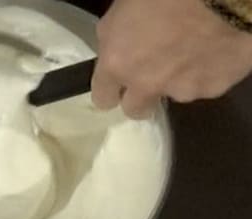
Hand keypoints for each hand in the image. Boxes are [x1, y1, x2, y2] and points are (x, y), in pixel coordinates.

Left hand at [91, 0, 251, 118]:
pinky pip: (206, 85)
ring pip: (174, 95)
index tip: (116, 85)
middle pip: (135, 110)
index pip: (102, 98)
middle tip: (152, 74)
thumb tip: (116, 44)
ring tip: (192, 49)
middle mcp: (146, 84)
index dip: (110, 91)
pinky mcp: (214, 88)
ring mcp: (182, 90)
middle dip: (140, 97)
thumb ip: (115, 35)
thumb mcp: (124, 6)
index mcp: (118, 62)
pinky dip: (207, 71)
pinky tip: (213, 49)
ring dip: (177, 79)